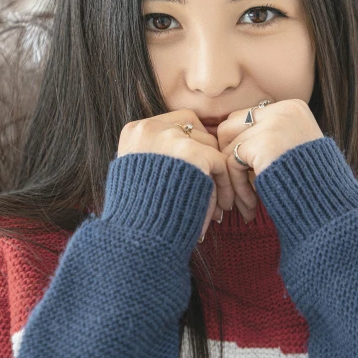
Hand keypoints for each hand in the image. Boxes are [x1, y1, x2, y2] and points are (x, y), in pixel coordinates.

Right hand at [117, 109, 235, 242]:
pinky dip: (224, 185)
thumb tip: (180, 156)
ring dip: (216, 174)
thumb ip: (153, 157)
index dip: (190, 144)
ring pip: (210, 146)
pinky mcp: (193, 153)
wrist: (134, 234)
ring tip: (220, 202)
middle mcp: (151, 128)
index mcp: (135, 131)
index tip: (197, 169)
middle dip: (206, 157)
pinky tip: (221, 206)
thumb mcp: (133, 175)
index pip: (174, 122)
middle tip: (213, 184)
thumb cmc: (134, 214)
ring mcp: (172, 138)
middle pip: (195, 130)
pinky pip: (219, 163)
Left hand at [215, 99, 323, 223]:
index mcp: (292, 107)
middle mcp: (283, 110)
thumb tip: (224, 135)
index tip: (245, 174)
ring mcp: (273, 125)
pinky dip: (237, 186)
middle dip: (228, 157)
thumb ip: (267, 135)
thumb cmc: (312, 184)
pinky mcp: (263, 144)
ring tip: (244, 202)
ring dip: (232, 176)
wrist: (332, 206)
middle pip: (230, 126)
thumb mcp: (293, 148)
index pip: (247, 118)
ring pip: (228, 145)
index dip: (240, 146)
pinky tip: (250, 205)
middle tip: (235, 185)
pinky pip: (232, 162)